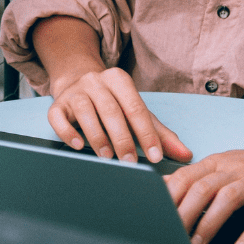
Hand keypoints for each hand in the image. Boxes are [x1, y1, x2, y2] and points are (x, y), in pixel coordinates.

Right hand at [48, 66, 191, 164]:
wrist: (77, 82)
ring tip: (106, 157)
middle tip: (129, 163)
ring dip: (97, 136)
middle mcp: (96, 82)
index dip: (146, 133)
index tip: (155, 156)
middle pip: (111, 109)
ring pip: (85, 111)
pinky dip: (67, 131)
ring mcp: (75, 92)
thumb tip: (186, 155)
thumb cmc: (113, 102)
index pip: (136, 107)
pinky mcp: (57, 104)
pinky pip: (58, 117)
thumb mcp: (137, 112)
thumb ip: (160, 133)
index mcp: (119, 80)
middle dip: (122, 138)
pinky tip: (78, 146)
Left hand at [164, 139, 243, 243]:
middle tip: (172, 235)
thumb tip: (165, 186)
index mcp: (219, 162)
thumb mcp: (227, 164)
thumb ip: (198, 176)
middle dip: (183, 213)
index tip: (156, 216)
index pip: (186, 176)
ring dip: (209, 224)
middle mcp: (235, 170)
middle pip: (202, 187)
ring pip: (227, 199)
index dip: (169, 196)